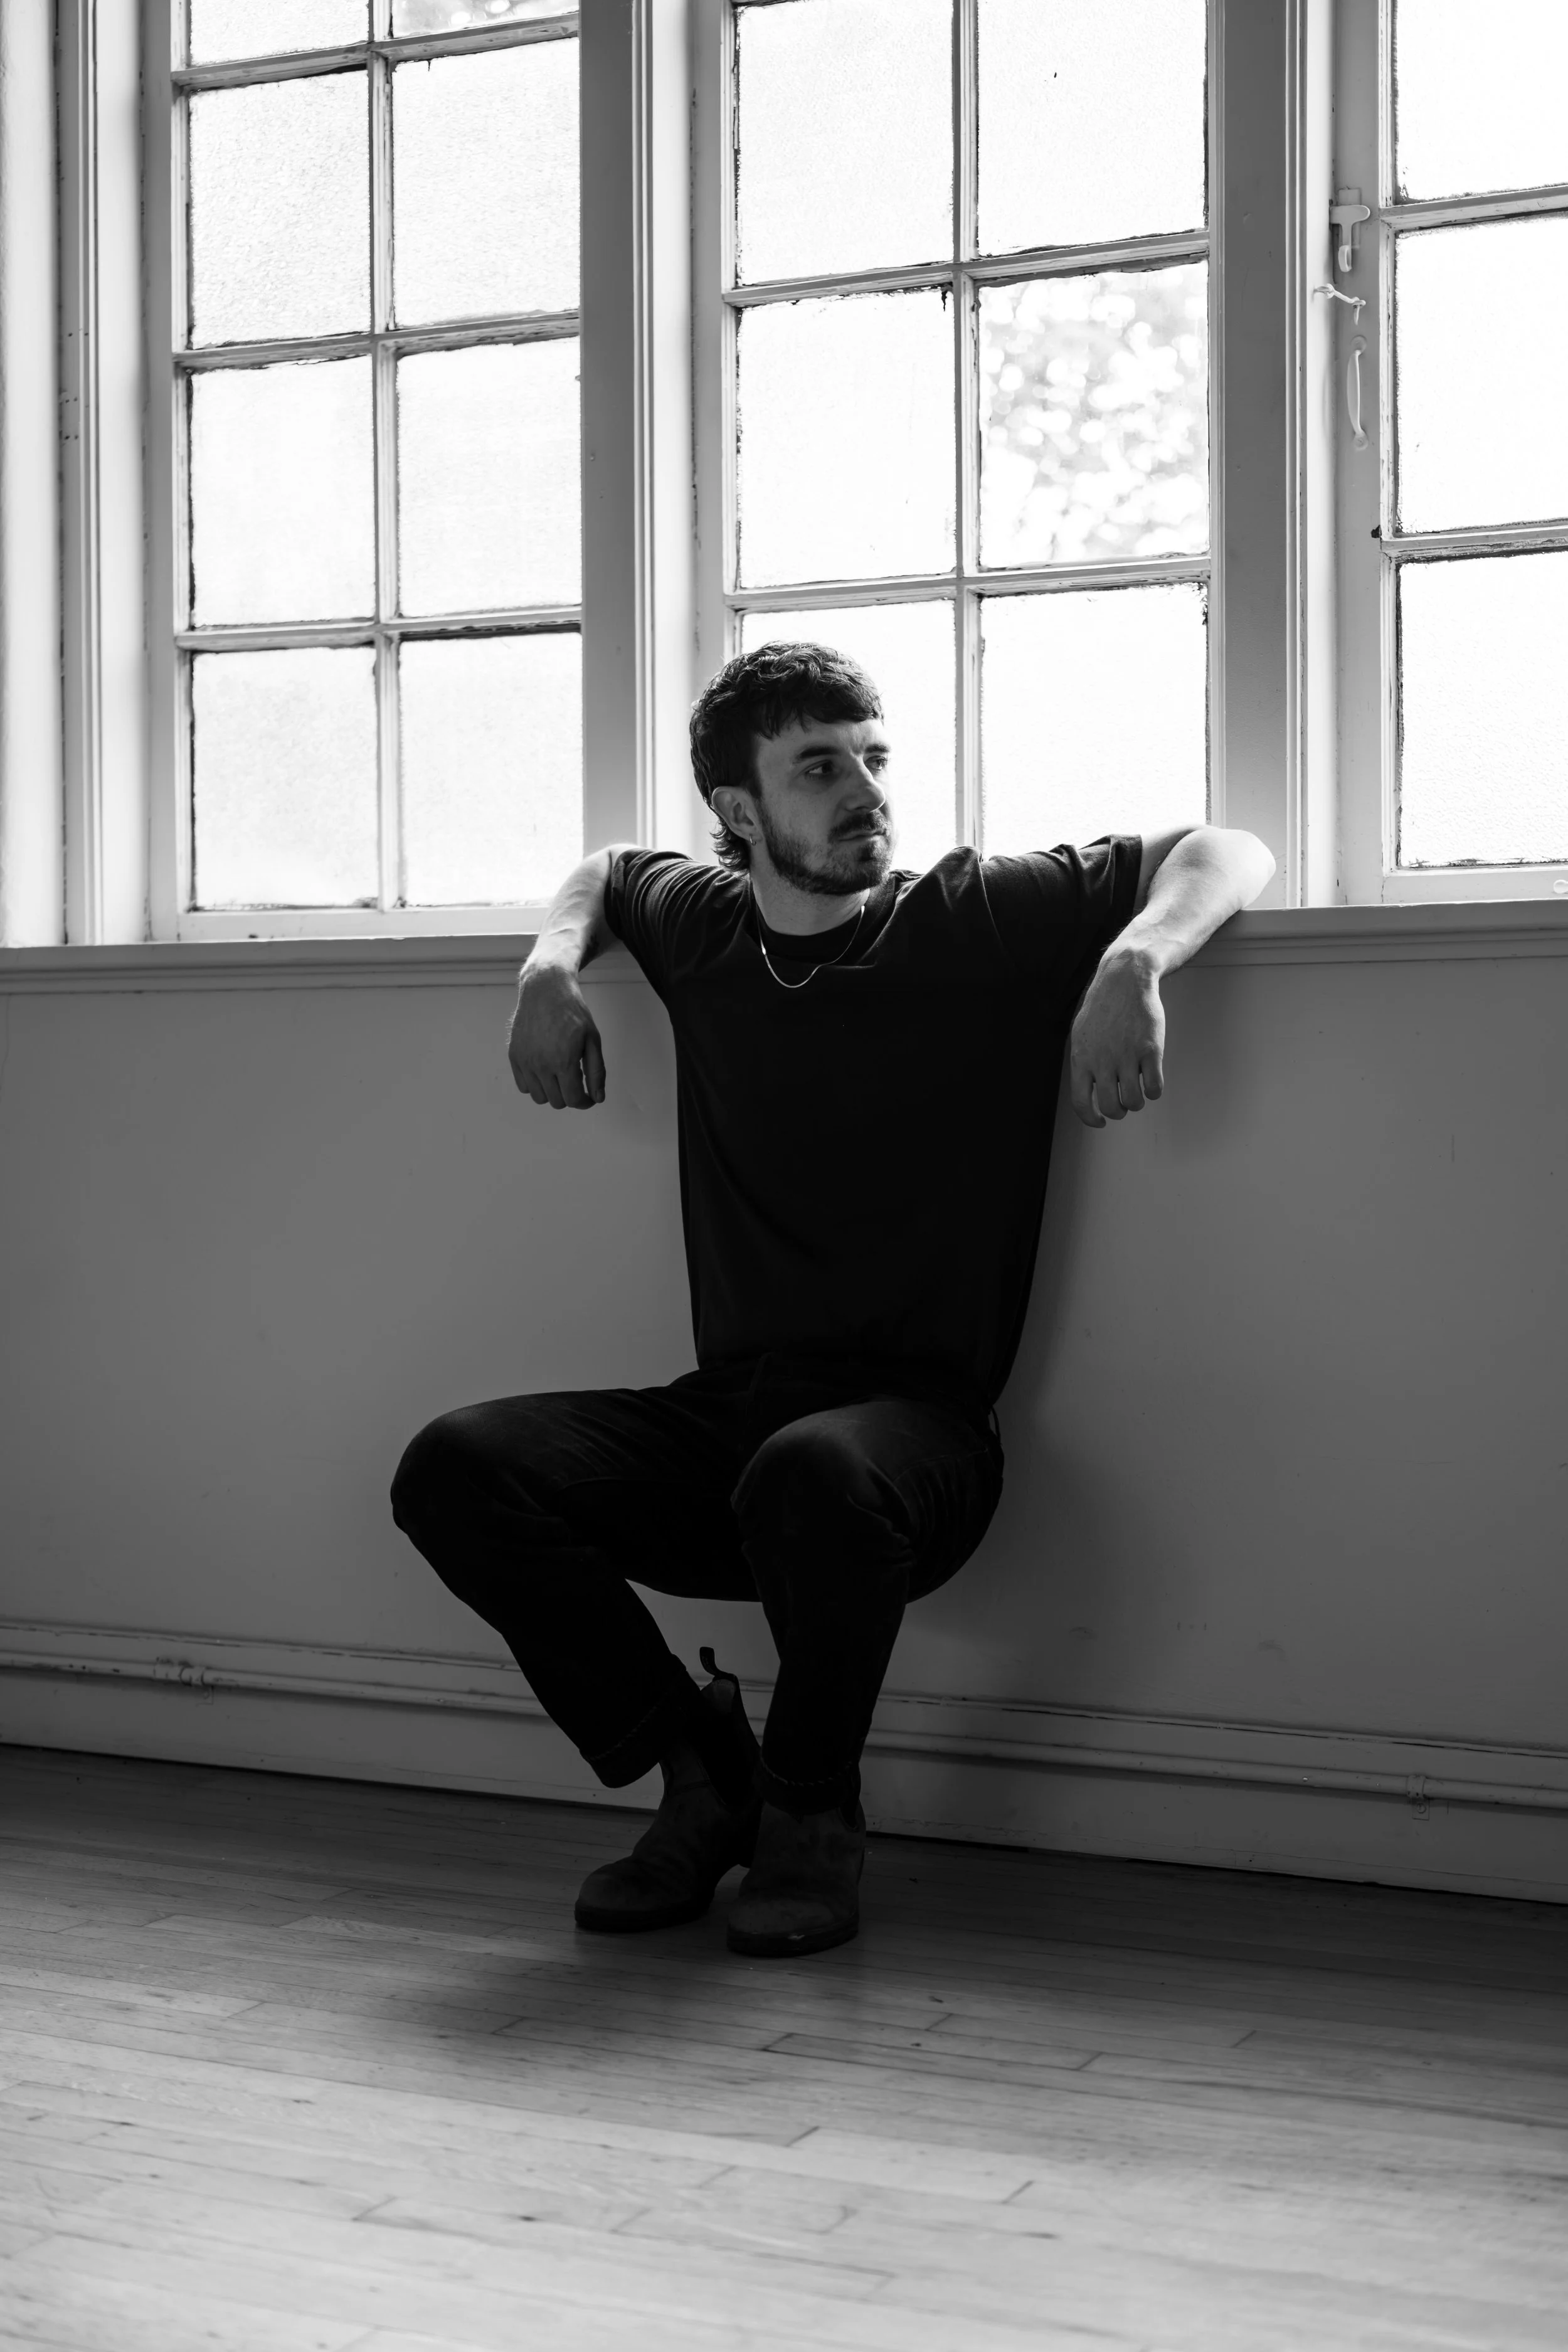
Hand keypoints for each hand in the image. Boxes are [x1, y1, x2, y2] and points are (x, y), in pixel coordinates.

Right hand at [508, 962, 605, 1108]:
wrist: (545, 989)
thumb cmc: (572, 1012)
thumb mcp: (592, 1039)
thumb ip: (596, 1071)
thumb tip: (598, 1098)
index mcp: (563, 1061)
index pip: (573, 1100)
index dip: (584, 1102)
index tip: (589, 1097)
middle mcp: (540, 1064)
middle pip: (557, 1101)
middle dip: (570, 1095)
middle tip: (576, 1078)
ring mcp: (525, 1061)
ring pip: (539, 1097)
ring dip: (552, 1092)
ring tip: (560, 1074)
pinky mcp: (514, 1056)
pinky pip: (524, 1086)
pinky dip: (535, 1084)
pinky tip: (545, 1070)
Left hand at [1069, 947, 1164, 1128]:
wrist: (1125, 979)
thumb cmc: (1103, 1007)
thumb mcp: (1081, 1035)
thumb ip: (1083, 1063)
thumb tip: (1088, 1090)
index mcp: (1081, 1058)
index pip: (1081, 1103)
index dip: (1091, 1119)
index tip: (1100, 1122)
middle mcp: (1102, 1060)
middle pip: (1111, 1107)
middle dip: (1118, 1112)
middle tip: (1123, 1104)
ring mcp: (1127, 1055)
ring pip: (1134, 1101)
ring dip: (1137, 1103)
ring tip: (1137, 1091)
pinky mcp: (1151, 1049)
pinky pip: (1155, 1086)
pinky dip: (1154, 1091)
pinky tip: (1152, 1082)